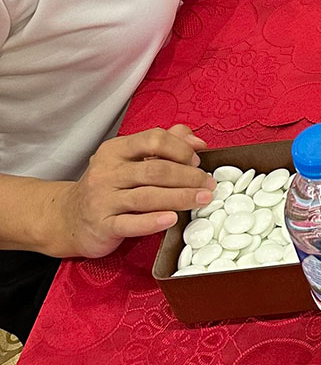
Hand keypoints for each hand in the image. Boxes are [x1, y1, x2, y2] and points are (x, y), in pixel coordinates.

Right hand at [50, 126, 210, 258]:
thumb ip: (163, 145)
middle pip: (155, 170)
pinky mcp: (102, 225)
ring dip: (180, 197)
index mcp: (115, 150)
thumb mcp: (129, 160)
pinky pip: (131, 223)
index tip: (197, 161)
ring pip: (147, 196)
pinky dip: (153, 222)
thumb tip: (196, 140)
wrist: (68, 217)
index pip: (153, 139)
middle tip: (209, 184)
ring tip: (203, 199)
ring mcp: (102, 199)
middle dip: (188, 176)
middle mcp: (107, 172)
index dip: (180, 149)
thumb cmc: (108, 187)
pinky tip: (172, 219)